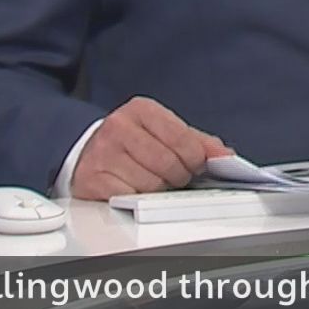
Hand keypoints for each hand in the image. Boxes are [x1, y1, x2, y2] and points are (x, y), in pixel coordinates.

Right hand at [69, 96, 230, 200]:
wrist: (83, 150)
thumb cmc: (130, 142)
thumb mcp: (161, 130)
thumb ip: (196, 141)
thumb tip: (224, 155)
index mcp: (141, 109)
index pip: (182, 138)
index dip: (196, 158)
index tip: (198, 166)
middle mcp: (119, 127)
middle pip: (168, 163)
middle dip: (179, 176)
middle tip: (174, 176)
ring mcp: (103, 153)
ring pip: (151, 184)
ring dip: (158, 190)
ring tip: (151, 180)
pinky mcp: (92, 180)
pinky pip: (130, 197)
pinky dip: (137, 198)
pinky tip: (134, 188)